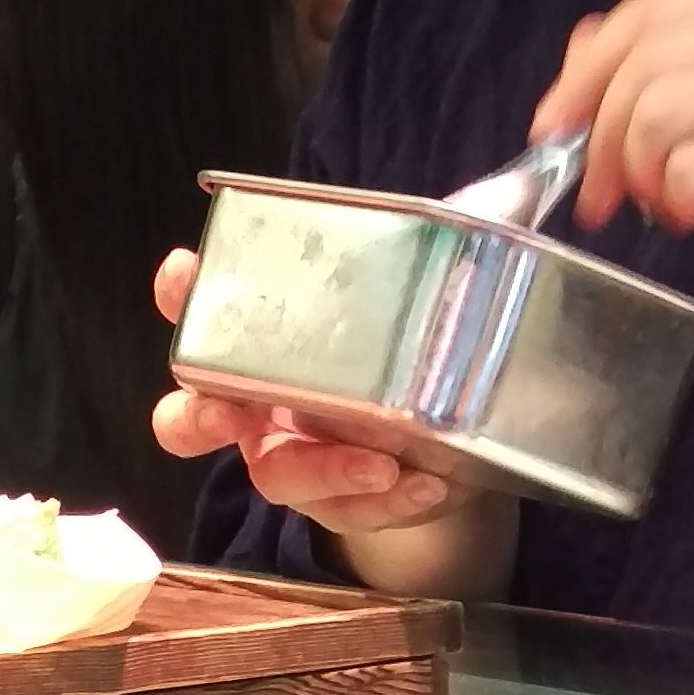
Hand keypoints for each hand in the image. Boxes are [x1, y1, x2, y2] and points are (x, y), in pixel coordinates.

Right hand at [147, 245, 513, 580]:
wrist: (452, 438)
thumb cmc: (411, 349)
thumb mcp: (429, 290)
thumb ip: (455, 240)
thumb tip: (512, 182)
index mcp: (264, 344)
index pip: (202, 314)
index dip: (182, 296)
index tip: (184, 273)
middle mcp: (261, 407)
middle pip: (189, 420)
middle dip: (196, 418)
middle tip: (228, 414)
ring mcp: (296, 461)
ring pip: (277, 478)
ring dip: (323, 467)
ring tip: (380, 462)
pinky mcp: (342, 505)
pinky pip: (353, 512)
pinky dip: (388, 501)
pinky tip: (428, 483)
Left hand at [532, 0, 693, 431]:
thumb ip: (680, 62)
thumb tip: (581, 46)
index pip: (654, 7)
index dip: (590, 64)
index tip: (555, 121)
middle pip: (641, 60)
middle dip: (599, 133)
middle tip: (601, 192)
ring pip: (652, 116)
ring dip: (644, 175)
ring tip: (679, 206)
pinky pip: (686, 170)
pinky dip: (684, 204)